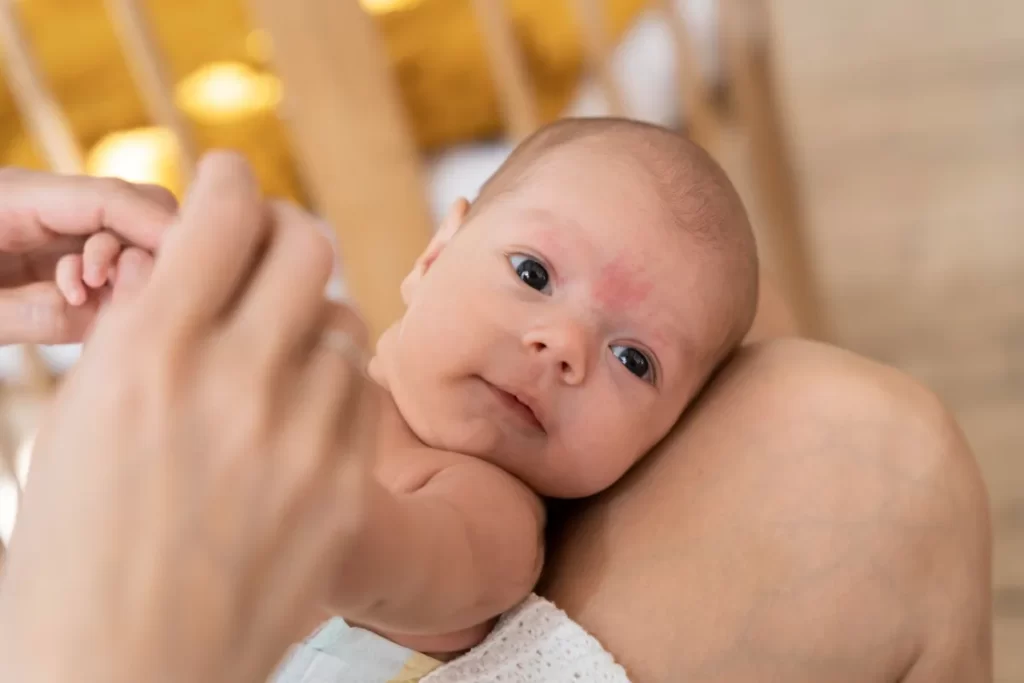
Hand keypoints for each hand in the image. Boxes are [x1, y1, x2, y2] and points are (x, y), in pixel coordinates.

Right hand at [0, 152, 377, 682]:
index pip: (223, 211)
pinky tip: (299, 415)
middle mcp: (234, 383)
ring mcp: (300, 437)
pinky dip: (332, 388)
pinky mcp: (343, 488)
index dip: (230, 181)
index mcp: (149, 354)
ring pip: (343, 320)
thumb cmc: (74, 551)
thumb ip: (144, 331)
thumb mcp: (78, 420)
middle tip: (266, 251)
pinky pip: (361, 394)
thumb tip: (191, 263)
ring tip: (274, 355)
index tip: (231, 184)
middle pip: (308, 244)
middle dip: (283, 233)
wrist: (122, 673)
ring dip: (308, 321)